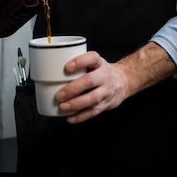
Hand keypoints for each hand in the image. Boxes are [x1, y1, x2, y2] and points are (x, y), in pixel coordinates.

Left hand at [55, 41, 176, 123]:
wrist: (123, 81)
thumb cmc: (101, 71)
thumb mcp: (95, 63)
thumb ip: (80, 66)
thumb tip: (52, 70)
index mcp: (100, 63)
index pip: (92, 58)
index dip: (80, 61)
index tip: (67, 67)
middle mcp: (105, 76)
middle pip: (90, 81)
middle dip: (73, 88)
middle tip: (59, 95)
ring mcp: (107, 91)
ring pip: (92, 98)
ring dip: (76, 104)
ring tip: (63, 107)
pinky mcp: (106, 104)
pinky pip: (94, 111)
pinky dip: (81, 116)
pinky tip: (70, 118)